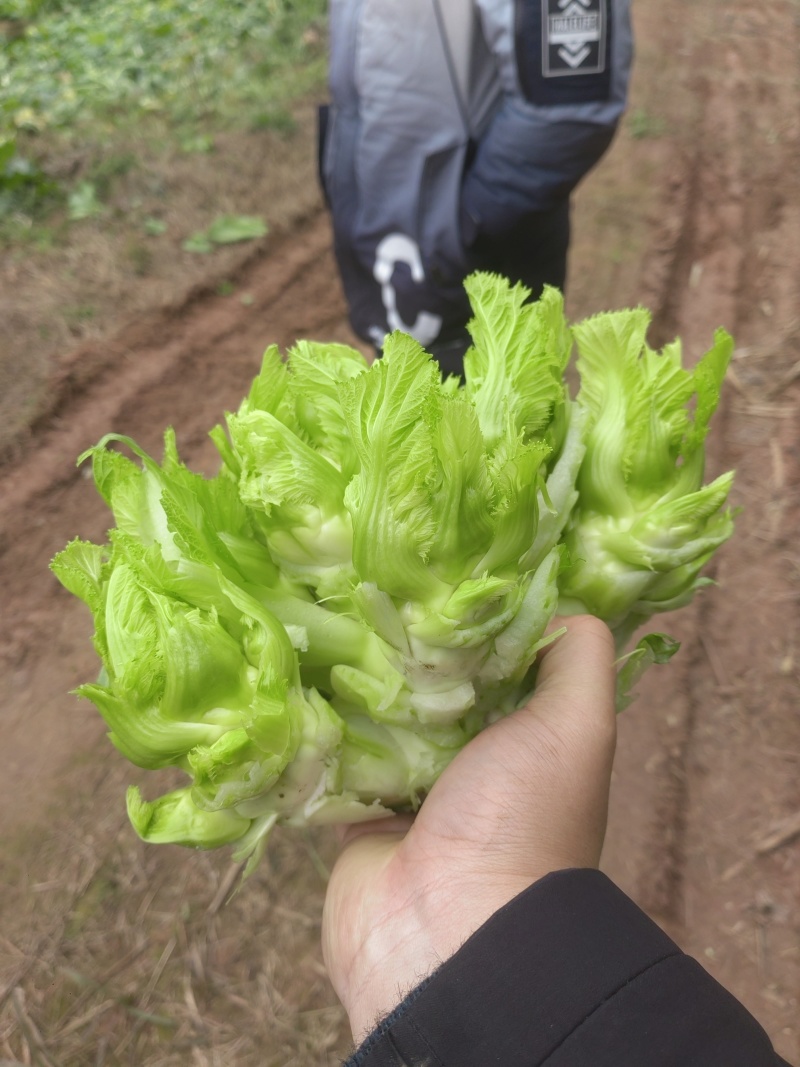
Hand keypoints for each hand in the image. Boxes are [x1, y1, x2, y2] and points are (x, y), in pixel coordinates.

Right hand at [322, 615, 617, 1041]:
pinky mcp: (360, 814)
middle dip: (410, 640)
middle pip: (437, 680)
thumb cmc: (520, 820)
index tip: (440, 559)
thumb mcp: (575, 725)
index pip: (500, 656)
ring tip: (327, 615)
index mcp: (526, 735)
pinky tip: (298, 676)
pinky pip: (335, 758)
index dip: (477, 613)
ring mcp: (413, 788)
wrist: (449, 935)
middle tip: (370, 578)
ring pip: (381, 714)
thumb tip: (559, 605)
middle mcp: (474, 759)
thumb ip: (579, 658)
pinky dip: (321, 729)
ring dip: (359, 680)